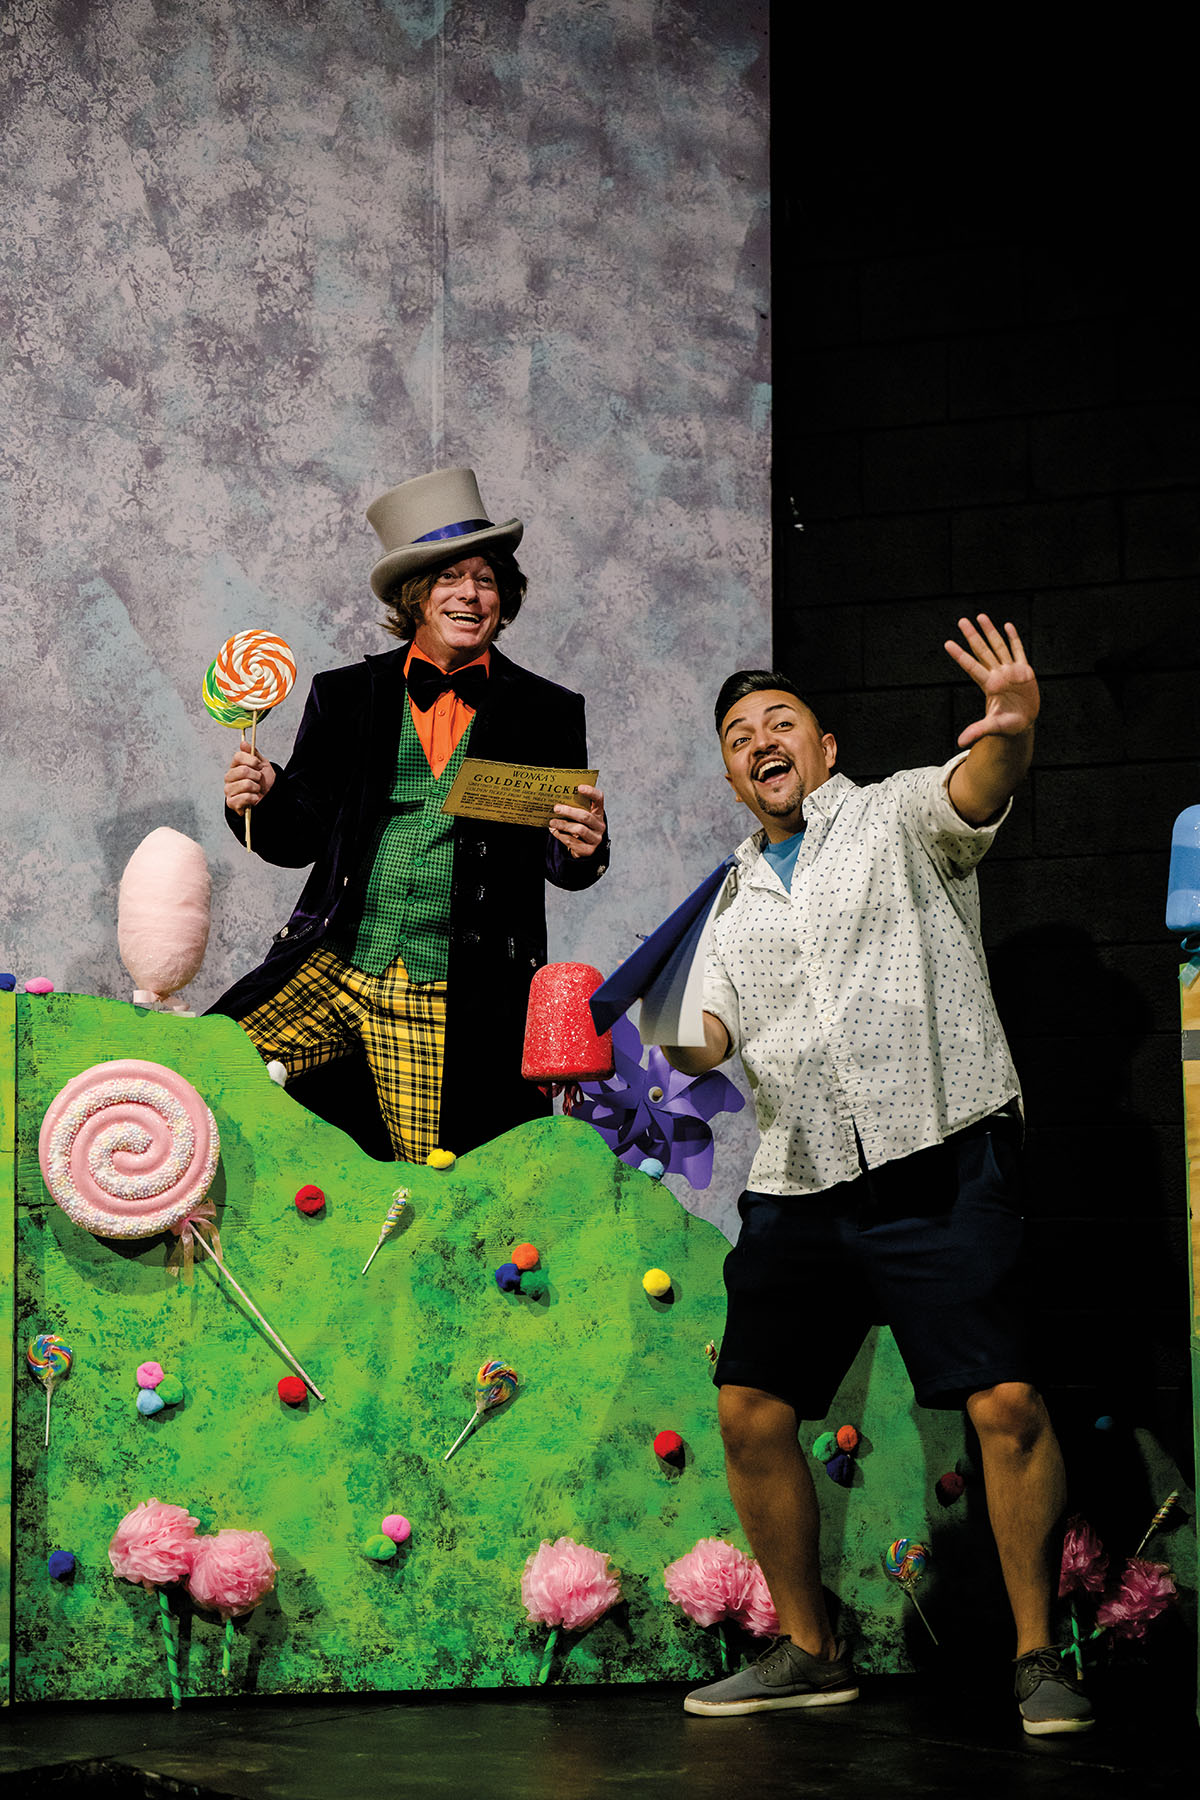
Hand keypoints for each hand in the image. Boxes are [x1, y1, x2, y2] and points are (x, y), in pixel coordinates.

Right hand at [224, 745, 275, 814]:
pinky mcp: (231, 802)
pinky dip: (254, 798)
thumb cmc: (263, 782)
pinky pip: (245, 797)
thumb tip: (243, 743)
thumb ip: (253, 753)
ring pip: (246, 784)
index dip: (252, 761)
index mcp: (234, 766)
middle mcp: (229, 777)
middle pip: (243, 770)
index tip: (258, 765)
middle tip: (259, 780)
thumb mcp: (262, 765)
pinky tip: (254, 798)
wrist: (268, 798)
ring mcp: (228, 790)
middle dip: (257, 776)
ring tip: (256, 790)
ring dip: (257, 788)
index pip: (238, 756)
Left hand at [550, 783, 605, 858]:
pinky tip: (554, 831)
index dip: (591, 792)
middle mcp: (600, 825)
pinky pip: (573, 842)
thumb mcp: (580, 817)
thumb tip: (555, 802)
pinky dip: (561, 836)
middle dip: (569, 811)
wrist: (585, 849)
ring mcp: (596, 838)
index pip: (599, 799)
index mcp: (598, 813)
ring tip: (552, 822)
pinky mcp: (589, 850)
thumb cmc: (580, 828)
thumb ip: (574, 809)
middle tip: (556, 808)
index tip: (579, 787)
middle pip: (585, 816)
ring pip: (579, 830)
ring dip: (563, 825)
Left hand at [945, 615, 1039, 746]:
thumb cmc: (1007, 726)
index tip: (947, 643)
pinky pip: (1018, 651)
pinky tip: (1007, 626)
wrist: (1023, 723)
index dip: (960, 655)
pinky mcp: (1024, 671)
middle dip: (973, 636)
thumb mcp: (993, 727)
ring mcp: (1010, 671)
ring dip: (990, 632)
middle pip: (983, 651)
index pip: (972, 666)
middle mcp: (998, 675)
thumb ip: (977, 731)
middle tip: (962, 621)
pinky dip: (1014, 639)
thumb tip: (960, 742)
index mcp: (989, 686)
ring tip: (981, 616)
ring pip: (998, 646)